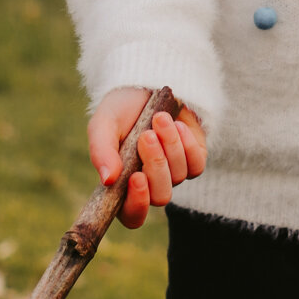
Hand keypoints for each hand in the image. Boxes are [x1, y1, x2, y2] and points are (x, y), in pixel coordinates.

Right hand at [88, 87, 206, 229]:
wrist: (148, 83)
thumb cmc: (121, 109)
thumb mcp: (104, 125)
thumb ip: (101, 151)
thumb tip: (107, 181)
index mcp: (122, 185)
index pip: (132, 216)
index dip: (136, 204)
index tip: (136, 177)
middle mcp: (149, 184)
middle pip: (160, 197)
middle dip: (155, 164)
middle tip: (146, 136)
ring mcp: (173, 173)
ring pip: (178, 177)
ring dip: (170, 146)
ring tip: (159, 118)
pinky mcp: (194, 159)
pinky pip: (197, 165)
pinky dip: (186, 144)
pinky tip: (176, 124)